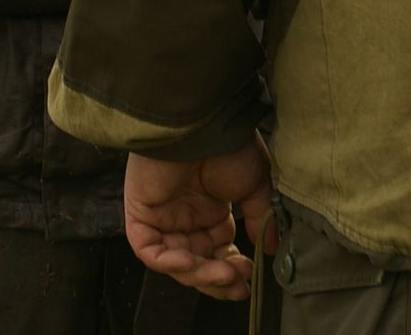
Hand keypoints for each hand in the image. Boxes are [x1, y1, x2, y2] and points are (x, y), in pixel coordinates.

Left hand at [124, 134, 275, 301]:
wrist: (201, 124)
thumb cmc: (229, 145)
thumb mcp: (256, 184)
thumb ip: (261, 219)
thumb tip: (269, 250)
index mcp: (210, 209)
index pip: (217, 253)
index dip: (231, 271)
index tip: (250, 278)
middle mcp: (185, 215)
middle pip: (197, 264)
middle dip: (218, 281)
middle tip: (238, 286)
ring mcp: (162, 215)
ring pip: (176, 262)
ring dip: (200, 275)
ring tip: (225, 275)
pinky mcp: (140, 213)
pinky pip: (150, 250)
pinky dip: (169, 263)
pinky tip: (191, 262)